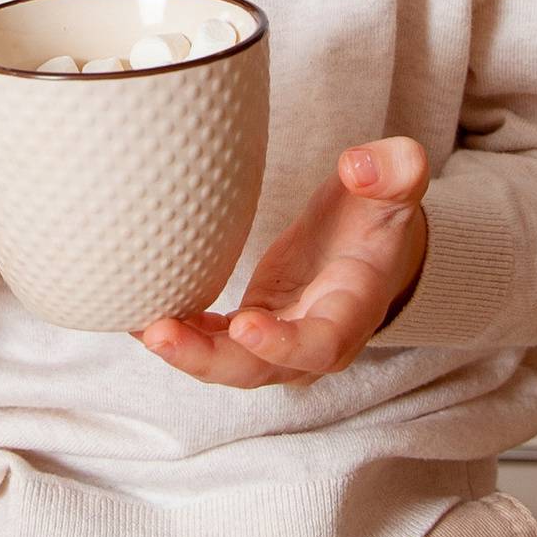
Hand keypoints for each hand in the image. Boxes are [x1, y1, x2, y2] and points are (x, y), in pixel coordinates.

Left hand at [138, 138, 430, 390]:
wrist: (369, 248)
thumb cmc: (376, 217)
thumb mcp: (395, 188)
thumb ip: (394, 171)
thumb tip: (362, 166)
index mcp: (352, 310)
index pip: (321, 344)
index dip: (284, 344)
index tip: (246, 326)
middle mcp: (314, 340)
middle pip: (260, 370)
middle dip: (210, 360)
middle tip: (161, 335)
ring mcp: (278, 342)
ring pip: (230, 365)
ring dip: (186, 353)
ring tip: (142, 327)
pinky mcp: (251, 330)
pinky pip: (213, 345)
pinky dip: (180, 337)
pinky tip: (142, 319)